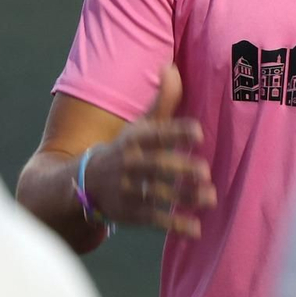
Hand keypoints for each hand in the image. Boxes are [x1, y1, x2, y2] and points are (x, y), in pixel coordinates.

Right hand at [84, 65, 216, 237]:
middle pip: (156, 166)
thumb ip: (162, 101)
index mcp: (134, 140)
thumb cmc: (126, 150)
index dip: (176, 132)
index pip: (156, 134)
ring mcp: (128, 191)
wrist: (85, 183)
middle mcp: (130, 165)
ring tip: (210, 198)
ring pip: (157, 194)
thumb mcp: (140, 126)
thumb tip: (171, 67)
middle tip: (205, 172)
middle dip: (179, 169)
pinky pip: (153, 220)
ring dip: (183, 197)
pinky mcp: (130, 214)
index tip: (198, 132)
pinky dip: (174, 225)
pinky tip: (196, 229)